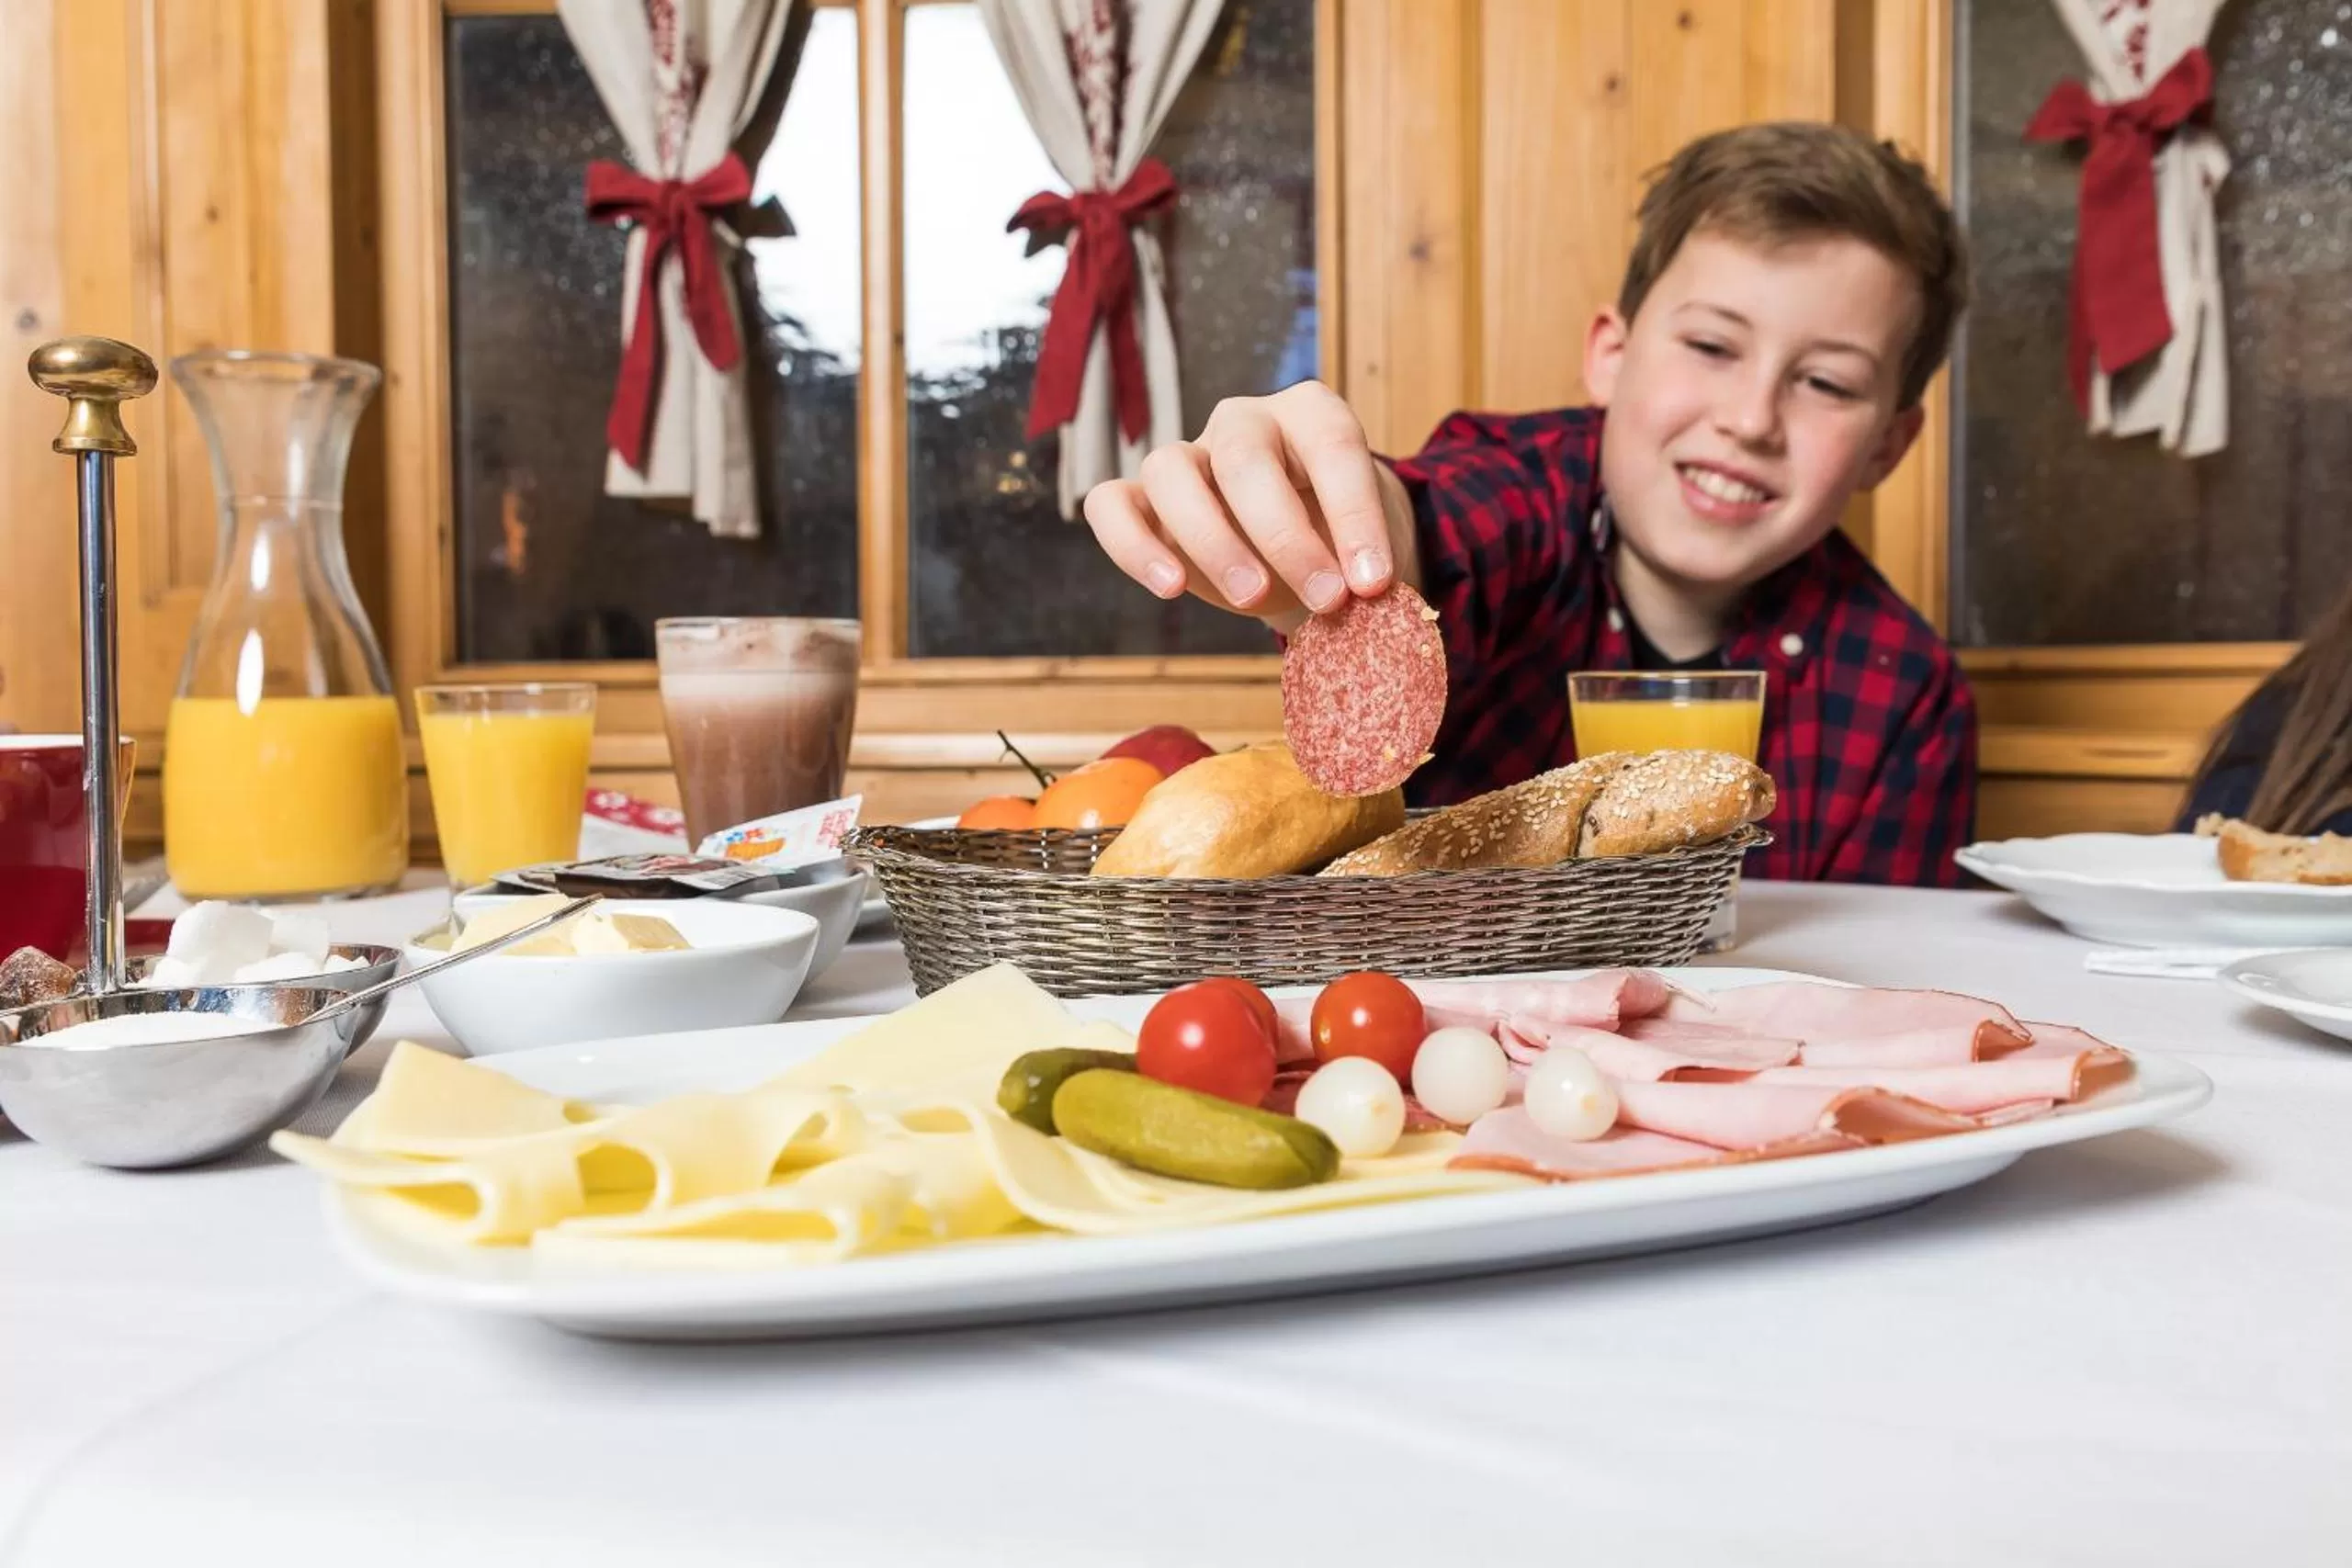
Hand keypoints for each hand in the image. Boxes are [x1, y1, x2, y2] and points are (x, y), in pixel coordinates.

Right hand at [1082, 381, 1418, 634]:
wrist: (1307, 553)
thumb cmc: (1339, 540)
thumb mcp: (1368, 546)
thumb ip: (1367, 564)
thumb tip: (1369, 599)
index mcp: (1310, 414)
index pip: (1332, 445)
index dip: (1356, 515)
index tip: (1374, 583)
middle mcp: (1244, 423)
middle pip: (1244, 457)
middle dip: (1286, 535)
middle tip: (1326, 598)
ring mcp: (1188, 455)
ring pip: (1170, 471)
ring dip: (1211, 539)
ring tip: (1252, 598)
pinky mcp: (1142, 500)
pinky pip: (1111, 504)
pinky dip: (1132, 545)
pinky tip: (1171, 589)